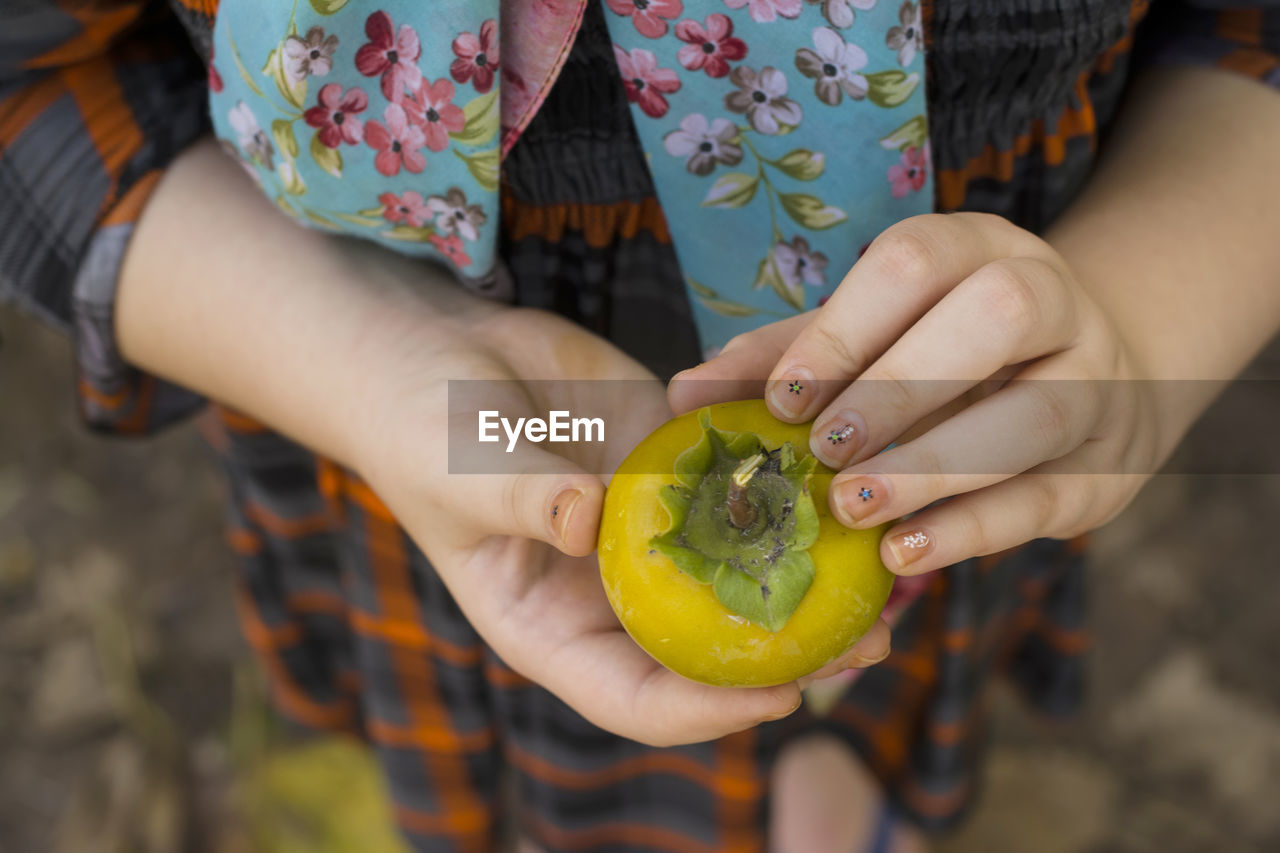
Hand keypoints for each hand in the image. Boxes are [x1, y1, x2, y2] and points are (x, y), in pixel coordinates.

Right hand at [352, 305, 890, 744]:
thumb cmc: (422, 428)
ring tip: (890, 568)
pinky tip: (845, 477)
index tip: (779, 696)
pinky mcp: (674, 468)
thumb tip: (585, 520)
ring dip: (812, 574)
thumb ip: (522, 498)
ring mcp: (650, 530)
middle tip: (874, 638)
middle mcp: (613, 591)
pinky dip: (791, 490)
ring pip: (740, 570)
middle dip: (793, 652)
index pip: (633, 697)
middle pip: (709, 645)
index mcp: (554, 627)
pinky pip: (739, 488)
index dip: (707, 710)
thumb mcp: (460, 469)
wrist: (439, 348)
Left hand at [672, 212, 1161, 576]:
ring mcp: (1097, 382)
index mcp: (981, 249)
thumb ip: (787, 356)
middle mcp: (1053, 300)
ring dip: (934, 465)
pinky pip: (1046, 498)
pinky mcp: (1108, 468)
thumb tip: (684, 393)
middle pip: (994, 317)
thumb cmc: (949, 353)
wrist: (1096, 377)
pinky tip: (899, 554)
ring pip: (1035, 413)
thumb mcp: (875, 335)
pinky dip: (968, 530)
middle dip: (899, 386)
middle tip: (823, 451)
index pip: (917, 261)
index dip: (843, 329)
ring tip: (853, 508)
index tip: (781, 398)